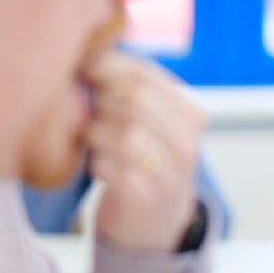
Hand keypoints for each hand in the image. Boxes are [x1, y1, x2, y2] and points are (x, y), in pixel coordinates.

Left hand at [84, 52, 204, 251]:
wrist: (155, 222)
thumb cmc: (143, 160)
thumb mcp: (150, 120)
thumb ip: (131, 88)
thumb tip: (90, 50)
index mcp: (190, 113)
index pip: (145, 74)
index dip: (107, 67)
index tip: (83, 69)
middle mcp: (188, 141)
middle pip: (136, 99)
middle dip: (101, 97)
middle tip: (83, 105)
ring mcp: (171, 172)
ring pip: (126, 133)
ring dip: (96, 131)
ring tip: (89, 135)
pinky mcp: (148, 199)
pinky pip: (114, 168)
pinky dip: (96, 162)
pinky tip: (95, 163)